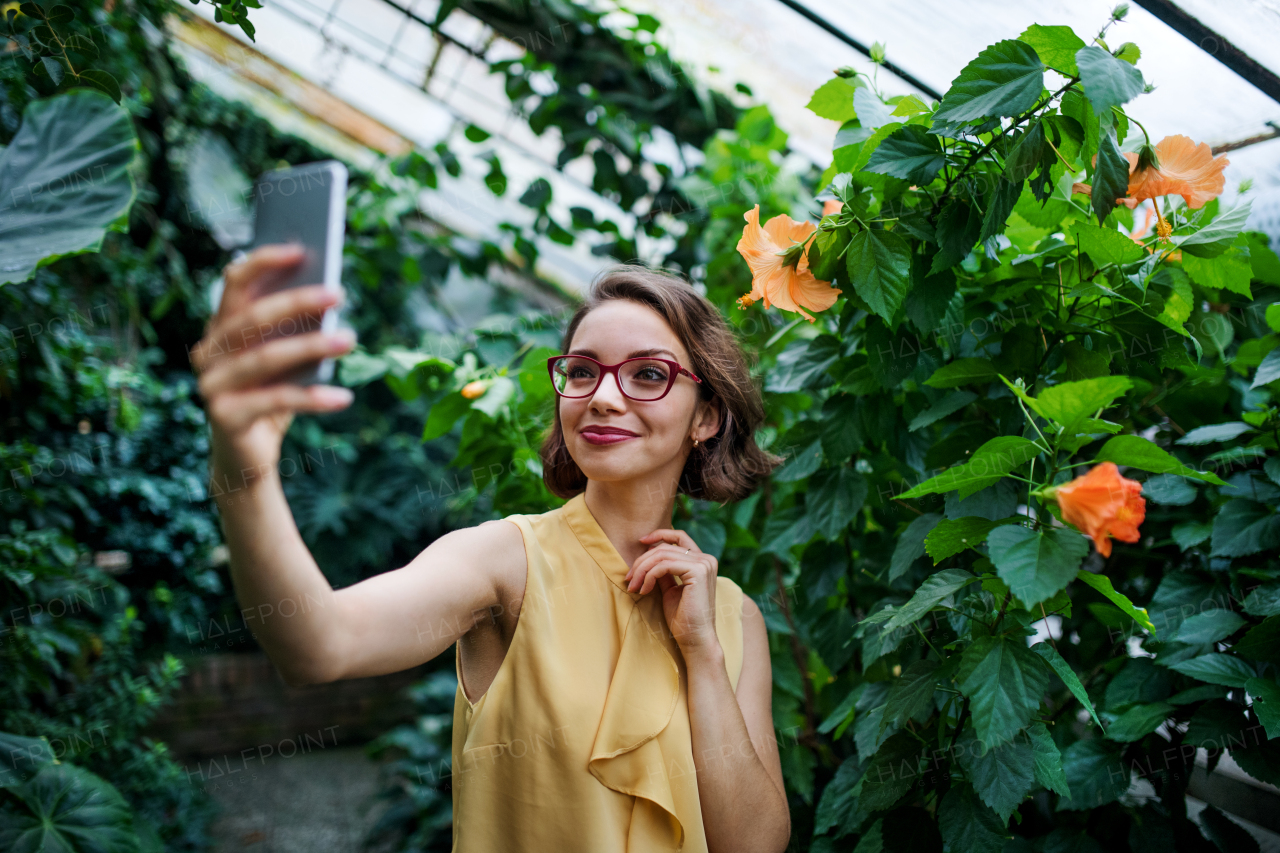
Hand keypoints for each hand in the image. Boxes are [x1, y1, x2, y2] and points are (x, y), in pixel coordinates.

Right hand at [190, 243, 355, 483]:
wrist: (247, 458)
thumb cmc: (271, 398)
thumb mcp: (285, 361)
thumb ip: (294, 331)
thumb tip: (328, 298)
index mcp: (220, 328)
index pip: (234, 283)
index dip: (263, 262)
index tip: (300, 250)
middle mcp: (207, 352)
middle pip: (252, 317)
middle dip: (297, 301)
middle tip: (339, 293)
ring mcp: (210, 384)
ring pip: (265, 357)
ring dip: (312, 346)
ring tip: (351, 339)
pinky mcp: (224, 416)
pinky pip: (275, 401)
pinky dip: (313, 399)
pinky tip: (344, 397)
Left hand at [624, 530, 720, 655]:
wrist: (695, 639)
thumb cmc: (683, 618)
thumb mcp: (670, 588)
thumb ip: (663, 570)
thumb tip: (647, 556)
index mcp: (702, 561)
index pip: (679, 536)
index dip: (658, 534)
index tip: (640, 542)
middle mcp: (706, 559)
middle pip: (665, 547)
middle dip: (642, 561)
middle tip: (629, 578)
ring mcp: (704, 564)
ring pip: (662, 554)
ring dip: (642, 569)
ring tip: (633, 586)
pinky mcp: (698, 572)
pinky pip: (664, 565)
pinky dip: (649, 576)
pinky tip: (644, 590)